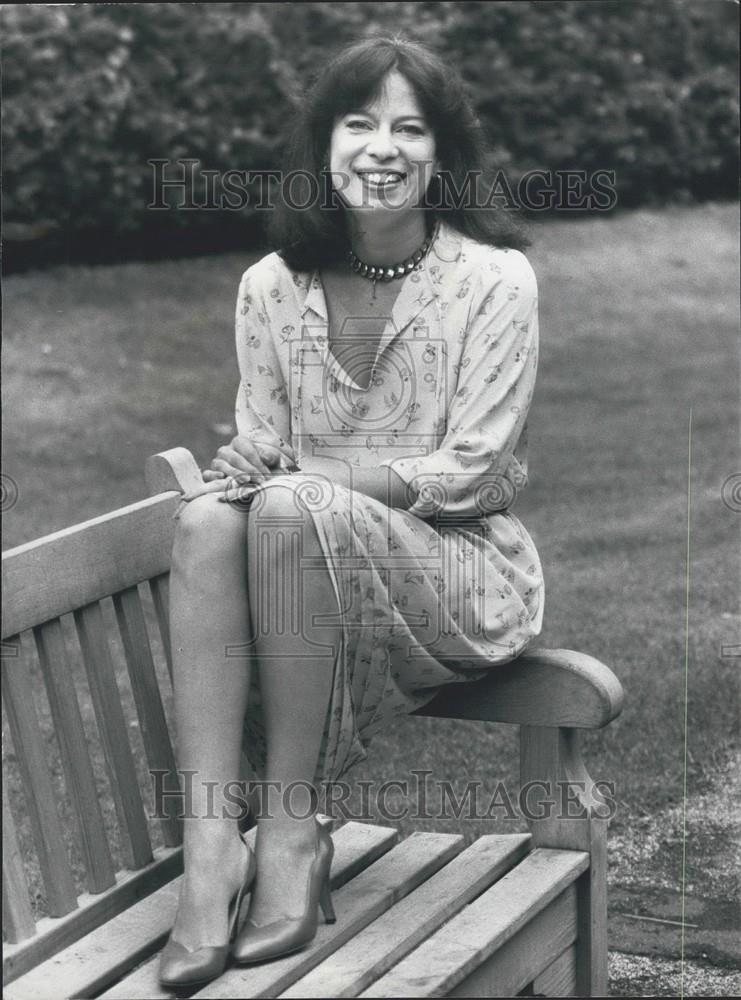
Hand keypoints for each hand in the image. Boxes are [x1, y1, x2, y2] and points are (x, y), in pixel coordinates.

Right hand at [180, 430, 298, 503]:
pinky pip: (207, 474)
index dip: (257, 464)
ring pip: (220, 465)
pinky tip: (223, 480)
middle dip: (248, 470)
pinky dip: (213, 477)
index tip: (266, 476)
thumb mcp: (274, 461)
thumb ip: (272, 457)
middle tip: (259, 481)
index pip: (247, 451)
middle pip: (234, 458)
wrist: (258, 483)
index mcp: (240, 442)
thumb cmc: (267, 469)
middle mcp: (226, 450)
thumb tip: (265, 458)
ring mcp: (216, 462)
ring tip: (245, 482)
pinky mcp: (209, 474)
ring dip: (234, 474)